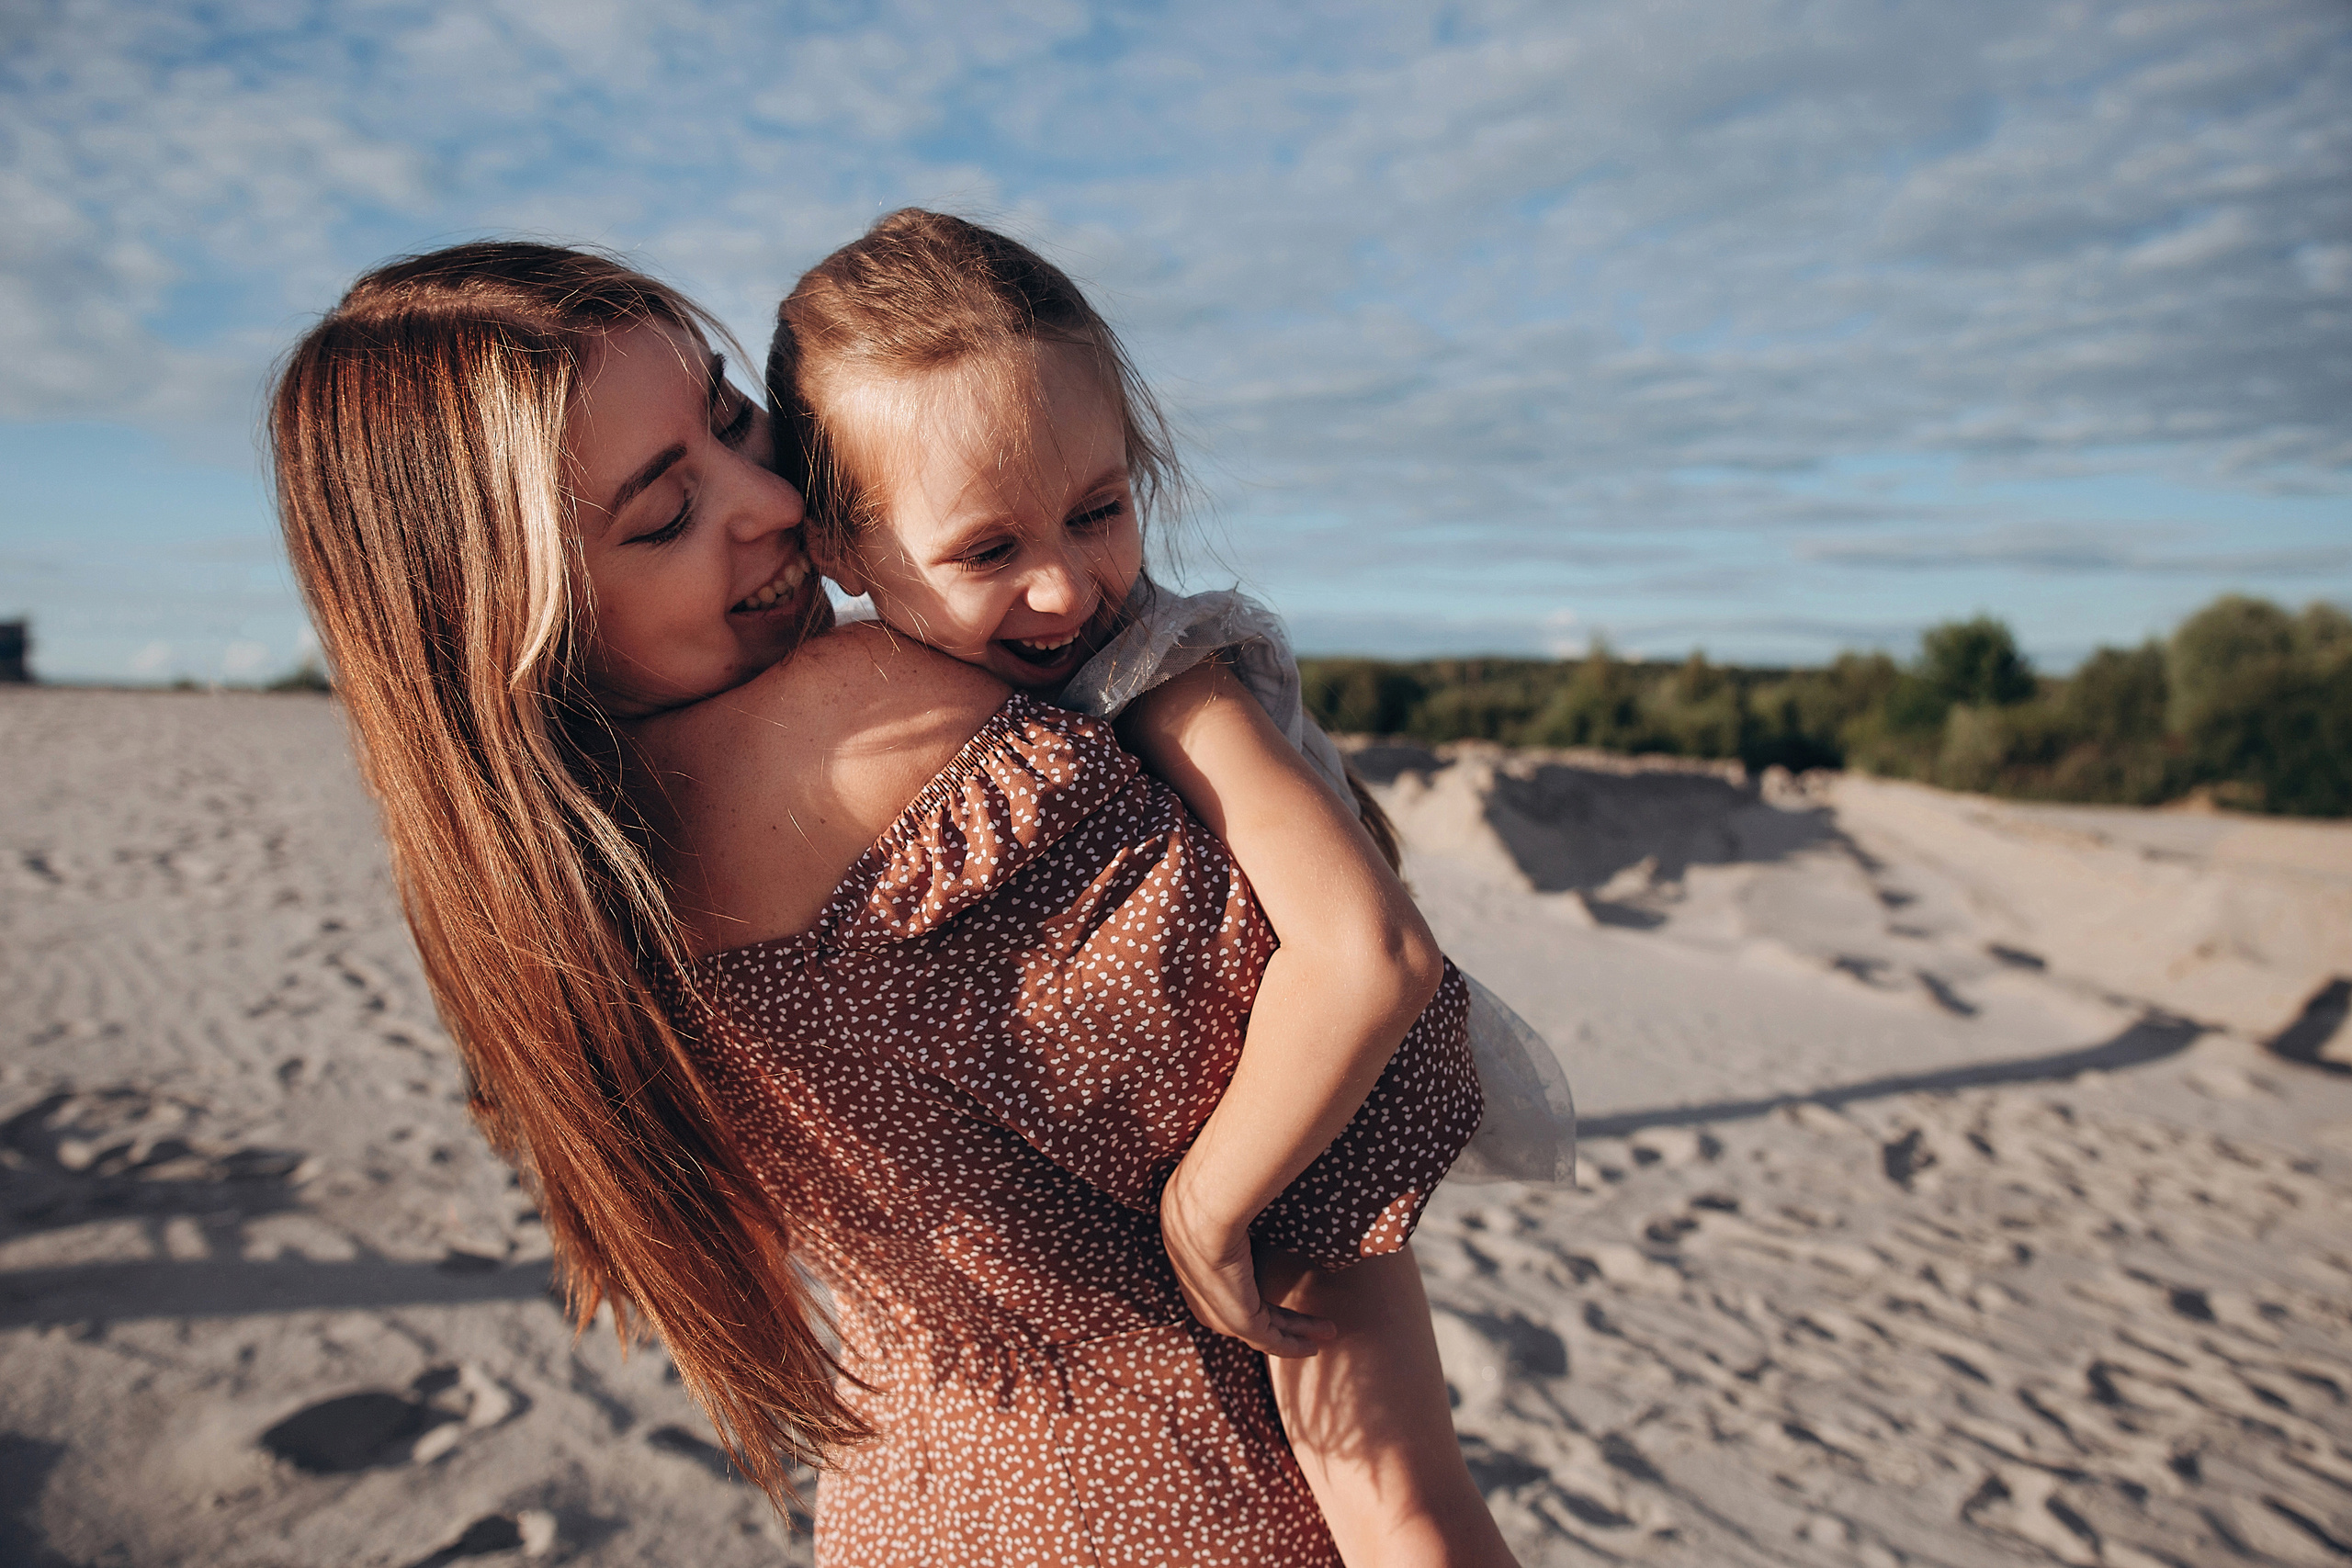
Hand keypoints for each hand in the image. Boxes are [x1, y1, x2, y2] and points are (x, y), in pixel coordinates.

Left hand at [1160, 1154, 1334, 1357]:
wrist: (1202, 1209)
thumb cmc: (1211, 1191)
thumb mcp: (1217, 1199)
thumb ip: (1236, 1200)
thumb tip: (1250, 1174)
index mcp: (1194, 1268)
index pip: (1230, 1288)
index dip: (1257, 1295)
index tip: (1280, 1298)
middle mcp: (1201, 1297)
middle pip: (1248, 1316)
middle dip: (1282, 1321)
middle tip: (1312, 1324)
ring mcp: (1218, 1314)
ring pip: (1263, 1332)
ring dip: (1296, 1334)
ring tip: (1326, 1334)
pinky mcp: (1239, 1321)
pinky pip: (1271, 1342)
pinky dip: (1293, 1345)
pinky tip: (1315, 1345)